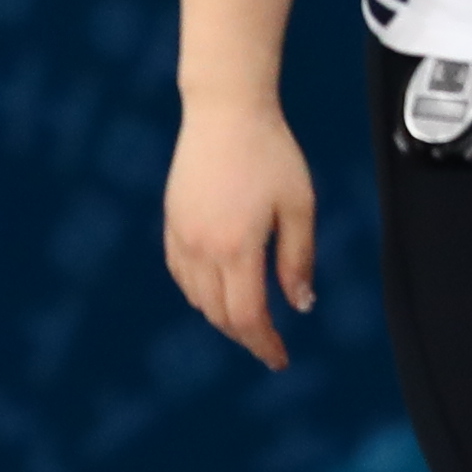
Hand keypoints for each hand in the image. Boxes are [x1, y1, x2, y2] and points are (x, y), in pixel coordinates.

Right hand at [162, 96, 314, 369]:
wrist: (225, 111)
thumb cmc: (271, 152)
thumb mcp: (299, 206)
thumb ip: (298, 259)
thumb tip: (300, 304)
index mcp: (238, 247)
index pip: (248, 317)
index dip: (265, 345)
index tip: (281, 360)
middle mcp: (202, 248)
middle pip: (219, 315)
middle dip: (246, 336)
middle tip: (270, 345)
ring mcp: (182, 235)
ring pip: (197, 298)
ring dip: (222, 317)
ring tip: (249, 320)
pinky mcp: (172, 222)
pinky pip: (181, 274)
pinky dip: (199, 294)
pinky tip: (218, 291)